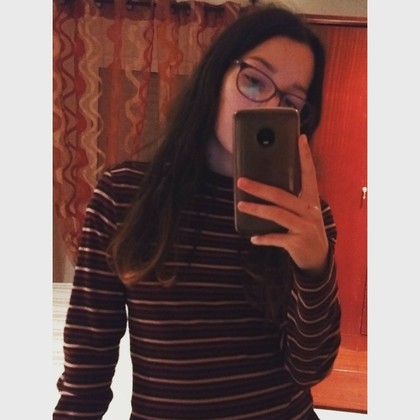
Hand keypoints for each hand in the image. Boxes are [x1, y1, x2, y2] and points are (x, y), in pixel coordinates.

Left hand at [236, 134, 328, 275]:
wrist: (319, 257)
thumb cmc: (306, 228)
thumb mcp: (304, 211)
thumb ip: (290, 200)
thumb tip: (264, 187)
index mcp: (311, 199)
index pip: (309, 174)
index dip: (305, 156)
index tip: (300, 138)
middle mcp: (309, 210)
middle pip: (281, 195)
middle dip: (259, 187)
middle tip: (241, 181)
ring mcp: (304, 227)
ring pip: (277, 214)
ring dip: (257, 209)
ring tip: (242, 205)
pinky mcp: (297, 242)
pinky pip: (277, 238)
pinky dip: (264, 238)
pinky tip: (254, 238)